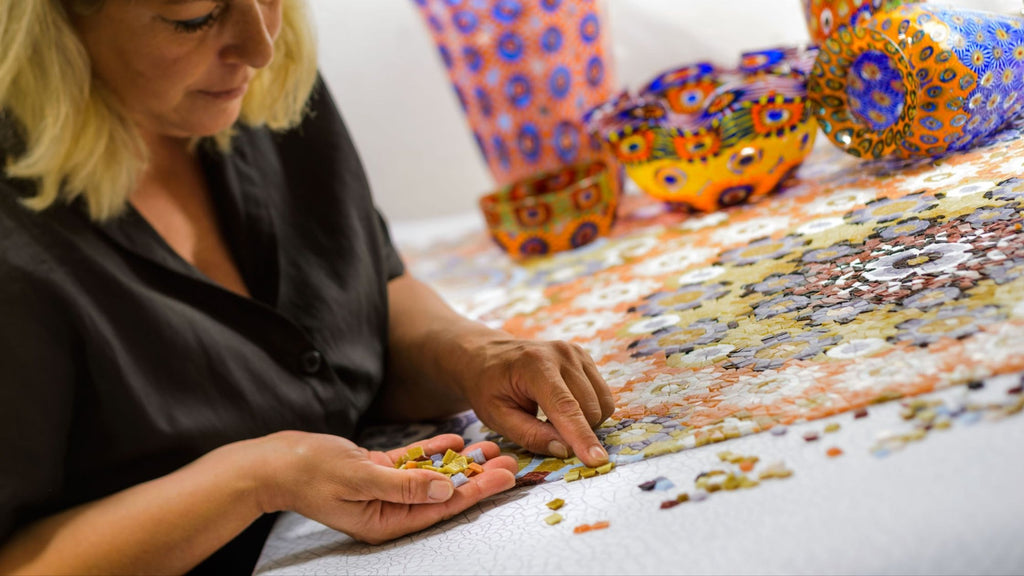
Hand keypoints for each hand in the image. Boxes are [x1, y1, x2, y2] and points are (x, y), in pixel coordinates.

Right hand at [251, 432, 515, 543]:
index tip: (503, 477)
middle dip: (477, 477)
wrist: (273, 462)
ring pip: (432, 476)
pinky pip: (412, 463)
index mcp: (387, 521)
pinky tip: (456, 439)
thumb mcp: (360, 477)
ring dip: (460, 462)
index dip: (476, 491)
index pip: (442, 507)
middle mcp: (389, 509)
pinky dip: (433, 451)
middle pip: (443, 493)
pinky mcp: (376, 471)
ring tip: (490, 448)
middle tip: (509, 461)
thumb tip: (447, 489)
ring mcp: (383, 491)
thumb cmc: (310, 472)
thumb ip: (405, 484)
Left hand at [455, 335, 614, 466]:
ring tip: (552, 417)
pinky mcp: (585, 358)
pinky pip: (602, 396)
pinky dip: (588, 410)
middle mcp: (562, 354)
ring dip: (584, 422)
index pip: (565, 407)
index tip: (597, 460)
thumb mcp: (497, 416)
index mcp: (534, 366)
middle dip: (576, 432)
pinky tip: (563, 407)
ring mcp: (576, 353)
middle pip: (589, 409)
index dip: (582, 436)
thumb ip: (530, 435)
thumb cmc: (488, 387)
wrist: (488, 355)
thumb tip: (565, 450)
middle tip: (545, 429)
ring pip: (602, 404)